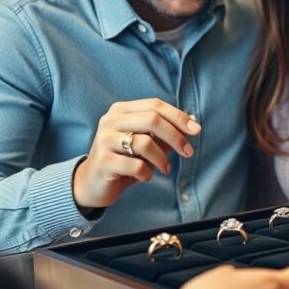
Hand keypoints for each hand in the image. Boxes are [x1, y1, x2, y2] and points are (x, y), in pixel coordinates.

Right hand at [72, 99, 199, 208]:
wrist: (92, 184)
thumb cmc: (124, 160)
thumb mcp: (145, 144)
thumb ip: (165, 132)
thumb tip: (193, 122)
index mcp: (121, 110)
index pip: (155, 105)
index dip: (178, 116)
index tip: (196, 130)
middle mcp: (110, 121)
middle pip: (152, 119)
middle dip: (175, 136)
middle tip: (188, 152)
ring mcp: (104, 140)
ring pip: (145, 142)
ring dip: (162, 158)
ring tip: (165, 168)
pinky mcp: (103, 161)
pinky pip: (135, 165)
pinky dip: (147, 173)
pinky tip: (145, 177)